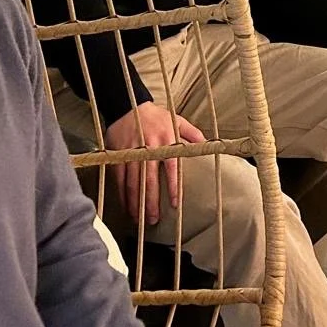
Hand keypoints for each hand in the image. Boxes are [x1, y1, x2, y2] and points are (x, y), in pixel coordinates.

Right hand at [105, 102, 205, 226]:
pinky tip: (126, 206)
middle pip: (148, 180)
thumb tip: (207, 145)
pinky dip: (123, 194)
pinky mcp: (119, 155)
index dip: (172, 187)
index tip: (174, 204)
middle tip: (153, 220)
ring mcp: (131, 153)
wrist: (128, 106)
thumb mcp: (178, 120)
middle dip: (151, 202)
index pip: (171, 168)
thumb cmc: (157, 116)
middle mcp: (148, 148)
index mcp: (166, 141)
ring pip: (133, 183)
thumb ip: (193, 134)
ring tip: (139, 219)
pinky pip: (120, 179)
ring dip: (136, 203)